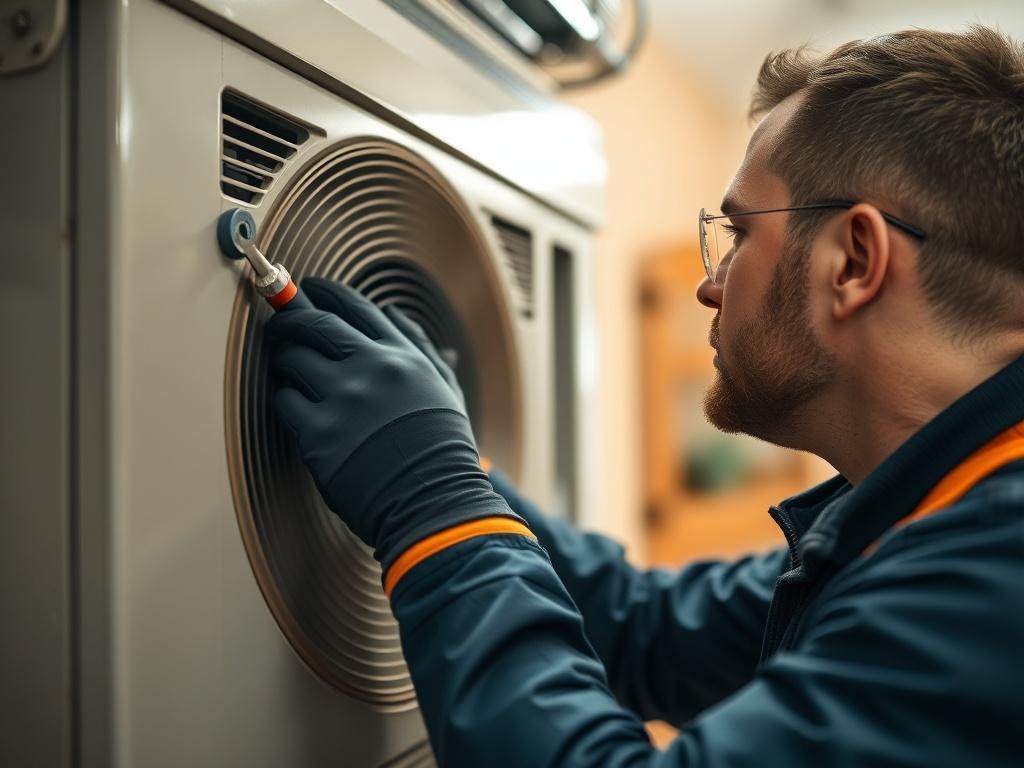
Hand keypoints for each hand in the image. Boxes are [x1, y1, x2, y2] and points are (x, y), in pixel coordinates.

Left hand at [265, 278, 512, 569]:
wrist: (433, 500)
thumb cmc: (441, 450)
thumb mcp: (444, 390)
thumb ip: (421, 348)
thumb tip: (393, 314)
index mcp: (402, 356)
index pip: (356, 307)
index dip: (326, 293)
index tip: (310, 289)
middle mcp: (372, 369)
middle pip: (314, 324)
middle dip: (288, 318)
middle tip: (279, 322)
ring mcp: (344, 400)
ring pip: (292, 359)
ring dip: (283, 360)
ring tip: (286, 368)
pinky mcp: (319, 433)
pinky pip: (284, 401)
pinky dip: (286, 400)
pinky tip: (298, 410)